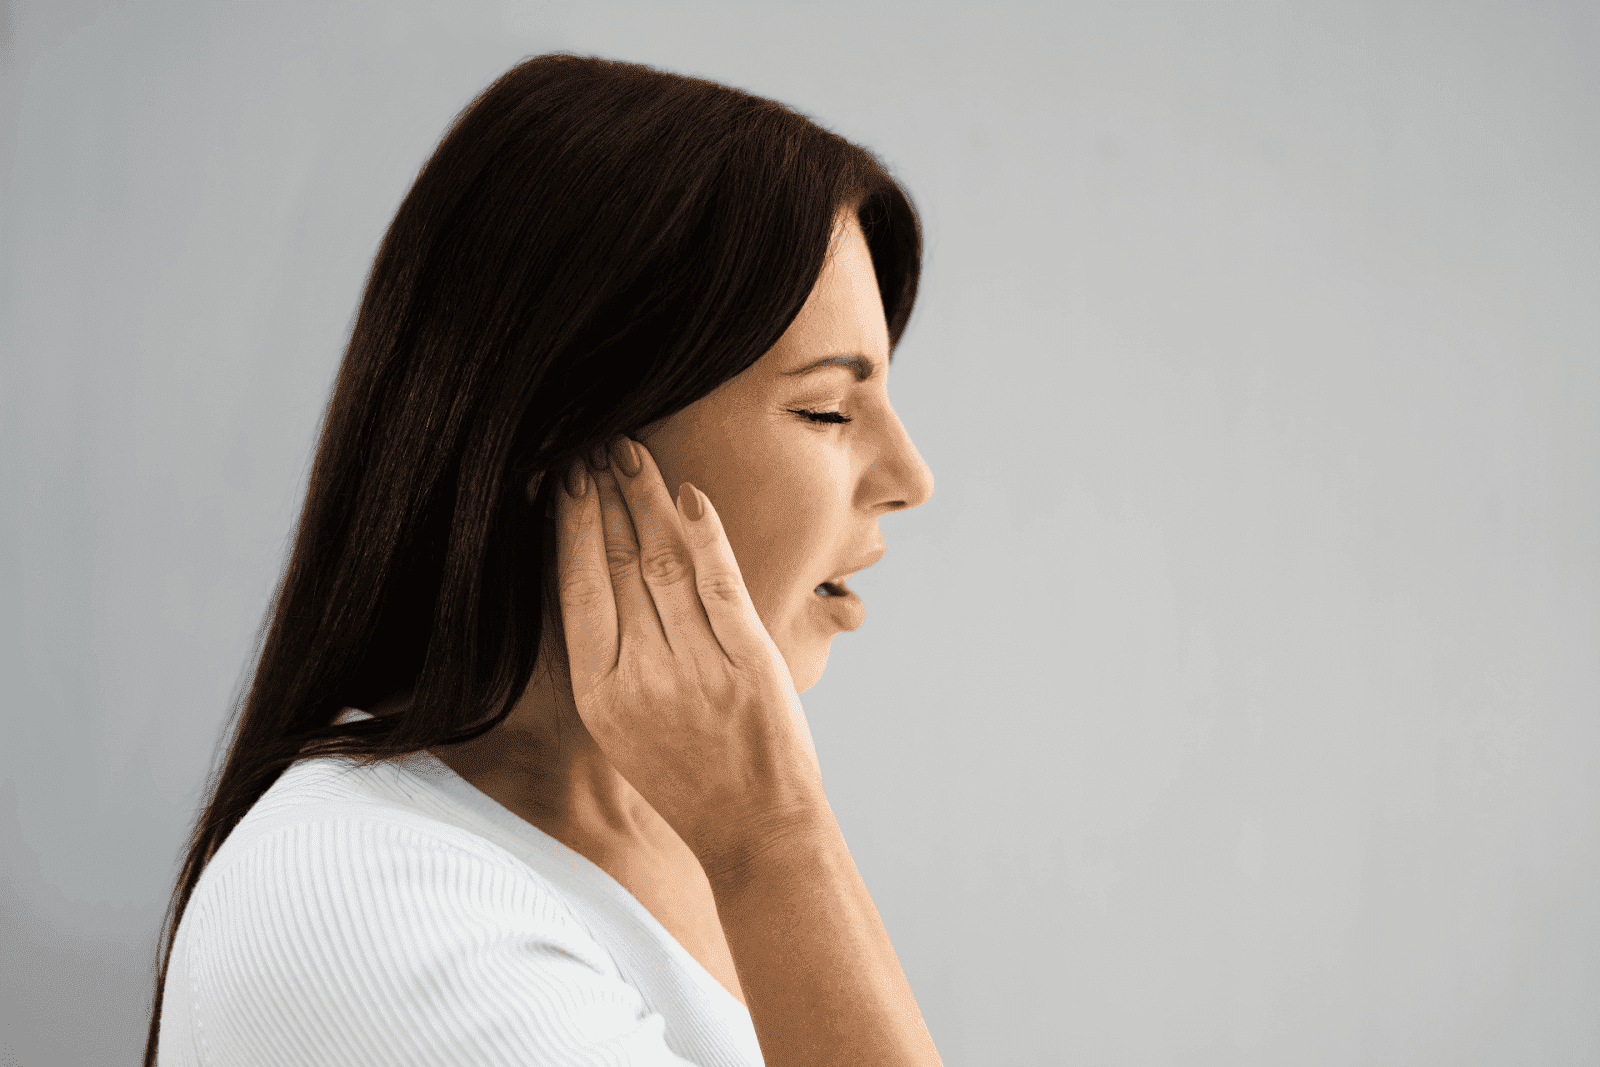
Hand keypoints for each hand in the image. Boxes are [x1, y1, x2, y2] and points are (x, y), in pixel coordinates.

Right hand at [550, 436, 830, 874]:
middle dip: (603, 494)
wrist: (756, 829)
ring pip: (663, 561)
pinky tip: (689, 496)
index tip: (563, 474)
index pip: (576, 585)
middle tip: (595, 442)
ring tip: (632, 454)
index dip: (568, 523)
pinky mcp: (749, 662)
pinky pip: (720, 584)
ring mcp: (698, 668)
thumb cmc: (688, 776)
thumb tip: (593, 575)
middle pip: (616, 562)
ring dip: (646, 499)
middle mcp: (641, 676)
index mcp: (600, 693)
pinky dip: (705, 535)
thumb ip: (610, 655)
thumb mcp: (624, 725)